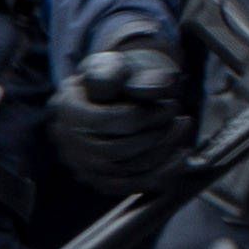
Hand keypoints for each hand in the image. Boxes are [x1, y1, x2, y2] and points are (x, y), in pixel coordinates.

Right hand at [49, 35, 192, 189]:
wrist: (116, 94)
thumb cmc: (119, 76)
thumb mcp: (119, 63)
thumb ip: (130, 72)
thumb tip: (155, 87)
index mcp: (66, 107)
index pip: (106, 122)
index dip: (144, 116)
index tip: (172, 106)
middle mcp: (66, 140)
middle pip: (115, 151)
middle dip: (155, 136)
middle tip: (180, 120)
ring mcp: (80, 164)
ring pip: (124, 171)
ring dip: (161, 153)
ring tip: (182, 131)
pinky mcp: (97, 180)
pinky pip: (129, 186)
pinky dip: (159, 174)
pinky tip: (180, 157)